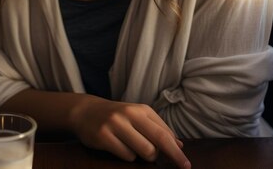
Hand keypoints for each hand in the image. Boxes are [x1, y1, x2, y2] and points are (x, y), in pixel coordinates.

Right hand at [70, 96, 190, 167]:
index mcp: (142, 109)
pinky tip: (119, 147)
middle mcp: (130, 114)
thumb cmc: (118, 117)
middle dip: (166, 157)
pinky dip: (127, 157)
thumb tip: (179, 145)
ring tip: (133, 148)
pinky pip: (126, 156)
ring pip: (144, 152)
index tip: (186, 166)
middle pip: (158, 142)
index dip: (177, 152)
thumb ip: (158, 129)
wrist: (86, 111)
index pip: (165, 134)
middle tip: (162, 162)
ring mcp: (116, 124)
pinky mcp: (104, 136)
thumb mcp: (138, 117)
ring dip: (142, 156)